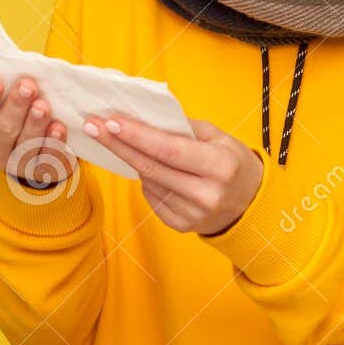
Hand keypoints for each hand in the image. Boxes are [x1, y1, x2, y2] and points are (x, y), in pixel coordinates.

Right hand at [0, 74, 77, 187]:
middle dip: (16, 107)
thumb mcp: (7, 98)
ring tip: (44, 105)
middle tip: (28, 86)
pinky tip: (59, 127)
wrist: (40, 145)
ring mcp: (17, 166)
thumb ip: (5, 81)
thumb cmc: (18, 111)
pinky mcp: (42, 172)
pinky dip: (54, 142)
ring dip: (35, 124)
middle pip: (2, 130)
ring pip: (25, 146)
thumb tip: (7, 56)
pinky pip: (48, 158)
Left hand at [82, 114, 262, 235]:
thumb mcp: (220, 138)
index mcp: (219, 166)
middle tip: (93, 126)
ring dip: (134, 161)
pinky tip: (155, 171)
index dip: (137, 136)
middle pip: (150, 167)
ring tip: (130, 144)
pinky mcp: (182, 226)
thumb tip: (144, 118)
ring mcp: (193, 214)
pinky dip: (148, 181)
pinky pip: (152, 198)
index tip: (110, 121)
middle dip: (118, 144)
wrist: (251, 204)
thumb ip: (184, 128)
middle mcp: (206, 194)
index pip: (168, 149)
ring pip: (148, 182)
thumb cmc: (233, 162)